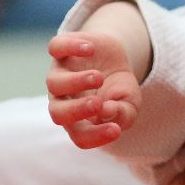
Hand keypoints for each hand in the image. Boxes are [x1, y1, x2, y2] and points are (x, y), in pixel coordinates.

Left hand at [46, 30, 142, 148]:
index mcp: (79, 120)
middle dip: (76, 111)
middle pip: (57, 113)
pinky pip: (56, 48)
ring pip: (54, 83)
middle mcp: (64, 100)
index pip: (80, 136)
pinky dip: (71, 47)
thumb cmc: (119, 89)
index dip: (96, 137)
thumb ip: (123, 114)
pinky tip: (91, 49)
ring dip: (77, 82)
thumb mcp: (129, 104)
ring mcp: (61, 74)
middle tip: (98, 103)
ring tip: (98, 78)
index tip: (116, 130)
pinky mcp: (62, 50)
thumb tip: (107, 111)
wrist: (115, 59)